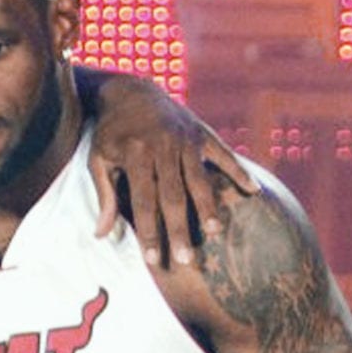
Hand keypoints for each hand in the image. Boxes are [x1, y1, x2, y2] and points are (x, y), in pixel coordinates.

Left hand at [84, 74, 256, 266]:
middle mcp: (163, 147)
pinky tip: (253, 191)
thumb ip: (104, 197)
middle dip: (179, 229)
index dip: (148, 232)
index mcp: (135, 155)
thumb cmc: (111, 133)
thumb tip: (100, 235)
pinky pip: (224, 154)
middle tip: (186, 260)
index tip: (152, 259)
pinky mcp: (202, 133)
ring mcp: (186, 139)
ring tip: (215, 232)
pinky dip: (239, 171)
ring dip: (208, 207)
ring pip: (199, 179)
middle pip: (173, 196)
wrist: (131, 92)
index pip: (143, 201)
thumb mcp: (98, 161)